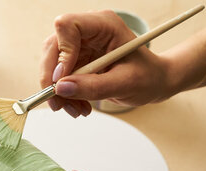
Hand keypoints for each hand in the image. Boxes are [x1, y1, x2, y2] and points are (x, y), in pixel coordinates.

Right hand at [40, 10, 173, 117]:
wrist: (153, 82)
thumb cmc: (147, 77)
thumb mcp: (125, 84)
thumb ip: (94, 86)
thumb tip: (61, 88)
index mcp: (104, 25)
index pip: (67, 26)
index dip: (61, 53)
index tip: (63, 79)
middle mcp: (88, 32)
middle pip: (53, 47)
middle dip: (52, 78)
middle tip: (58, 103)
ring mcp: (80, 46)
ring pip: (52, 65)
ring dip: (58, 92)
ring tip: (76, 110)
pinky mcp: (76, 61)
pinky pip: (59, 78)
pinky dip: (64, 96)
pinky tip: (79, 106)